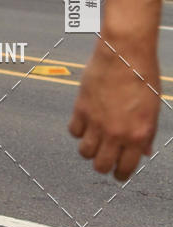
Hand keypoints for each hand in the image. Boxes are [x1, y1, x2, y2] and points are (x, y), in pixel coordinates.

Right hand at [68, 42, 160, 180]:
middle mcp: (115, 132)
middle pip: (101, 165)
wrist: (124, 51)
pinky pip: (74, 131)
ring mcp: (96, 121)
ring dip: (89, 150)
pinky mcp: (81, 108)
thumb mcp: (153, 108)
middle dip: (103, 165)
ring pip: (85, 152)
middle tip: (105, 158)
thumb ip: (147, 133)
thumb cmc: (143, 75)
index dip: (120, 174)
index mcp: (137, 134)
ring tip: (95, 141)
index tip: (118, 172)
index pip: (125, 169)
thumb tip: (143, 152)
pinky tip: (86, 122)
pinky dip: (78, 130)